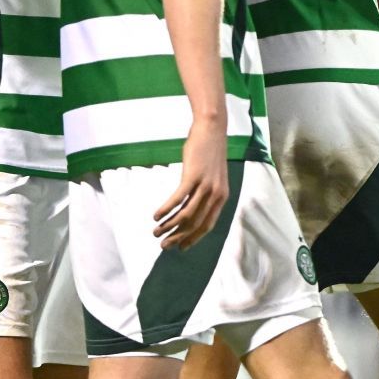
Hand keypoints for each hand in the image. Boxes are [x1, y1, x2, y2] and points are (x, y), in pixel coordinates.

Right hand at [153, 116, 229, 250]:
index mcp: (222, 198)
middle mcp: (216, 195)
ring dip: (169, 226)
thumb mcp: (212, 178)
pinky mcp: (193, 176)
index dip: (193, 238)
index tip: (180, 247)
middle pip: (195, 224)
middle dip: (178, 237)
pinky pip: (178, 199)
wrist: (212, 131)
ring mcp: (206, 186)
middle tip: (163, 245)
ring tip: (156, 232)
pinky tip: (156, 216)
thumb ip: (204, 194)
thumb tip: (189, 209)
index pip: (207, 225)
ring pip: (186, 214)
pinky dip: (166, 209)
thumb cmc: (209, 154)